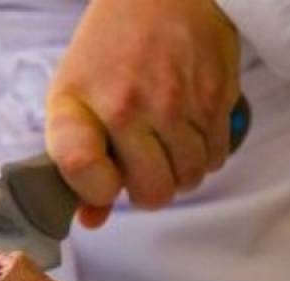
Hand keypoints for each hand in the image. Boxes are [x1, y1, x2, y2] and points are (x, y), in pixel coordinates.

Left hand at [46, 0, 240, 227]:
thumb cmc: (108, 51)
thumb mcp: (72, 97)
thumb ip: (76, 161)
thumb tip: (92, 220)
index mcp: (81, 105)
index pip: (81, 171)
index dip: (94, 192)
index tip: (103, 181)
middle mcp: (128, 107)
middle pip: (151, 192)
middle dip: (145, 191)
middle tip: (141, 168)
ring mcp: (177, 104)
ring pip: (188, 180)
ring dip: (178, 174)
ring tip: (165, 148)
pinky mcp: (216, 97)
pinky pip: (216, 158)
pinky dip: (204, 157)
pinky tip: (188, 133)